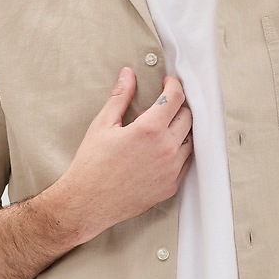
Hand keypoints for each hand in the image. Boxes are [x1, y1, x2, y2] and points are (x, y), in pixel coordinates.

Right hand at [56, 67, 192, 243]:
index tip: (168, 84)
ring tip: (161, 129)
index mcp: (149, 130)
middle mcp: (166, 149)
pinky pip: (186, 163)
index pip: (175, 98)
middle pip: (187, 117)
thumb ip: (120, 97)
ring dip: (180, 130)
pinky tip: (162, 150)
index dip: (173, 85)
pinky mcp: (171, 186)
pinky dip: (179, 152)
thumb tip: (128, 76)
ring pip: (190, 140)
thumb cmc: (92, 165)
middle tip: (162, 106)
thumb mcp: (103, 125)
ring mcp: (171, 170)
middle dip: (178, 106)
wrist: (88, 202)